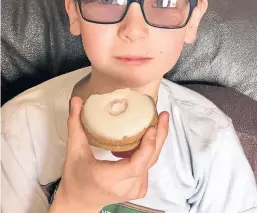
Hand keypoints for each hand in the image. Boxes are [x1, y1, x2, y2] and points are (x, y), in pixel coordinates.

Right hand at [50, 96, 168, 212]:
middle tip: (163, 115)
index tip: (151, 127)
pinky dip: (148, 149)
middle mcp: (125, 187)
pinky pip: (148, 165)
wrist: (79, 201)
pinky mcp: (138, 187)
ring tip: (156, 120)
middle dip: (160, 136)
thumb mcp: (73, 150)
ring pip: (151, 161)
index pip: (136, 165)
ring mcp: (134, 189)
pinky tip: (142, 136)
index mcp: (109, 178)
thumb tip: (76, 100)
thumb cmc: (75, 177)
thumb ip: (75, 124)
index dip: (147, 146)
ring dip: (155, 140)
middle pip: (149, 160)